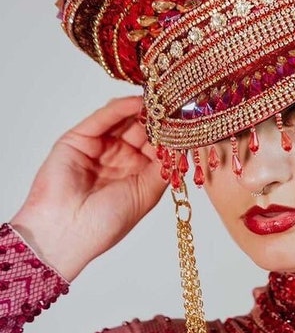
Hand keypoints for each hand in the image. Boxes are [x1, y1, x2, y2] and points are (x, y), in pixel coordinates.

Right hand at [10, 96, 167, 281]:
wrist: (68, 233)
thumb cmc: (106, 223)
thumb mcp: (147, 193)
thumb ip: (165, 166)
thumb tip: (184, 143)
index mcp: (136, 172)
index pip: (157, 144)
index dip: (171, 133)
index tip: (188, 118)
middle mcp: (119, 157)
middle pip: (142, 129)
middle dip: (158, 117)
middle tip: (175, 102)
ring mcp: (99, 146)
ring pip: (124, 120)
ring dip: (142, 109)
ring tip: (160, 98)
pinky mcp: (79, 138)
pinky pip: (104, 118)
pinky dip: (121, 108)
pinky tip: (138, 102)